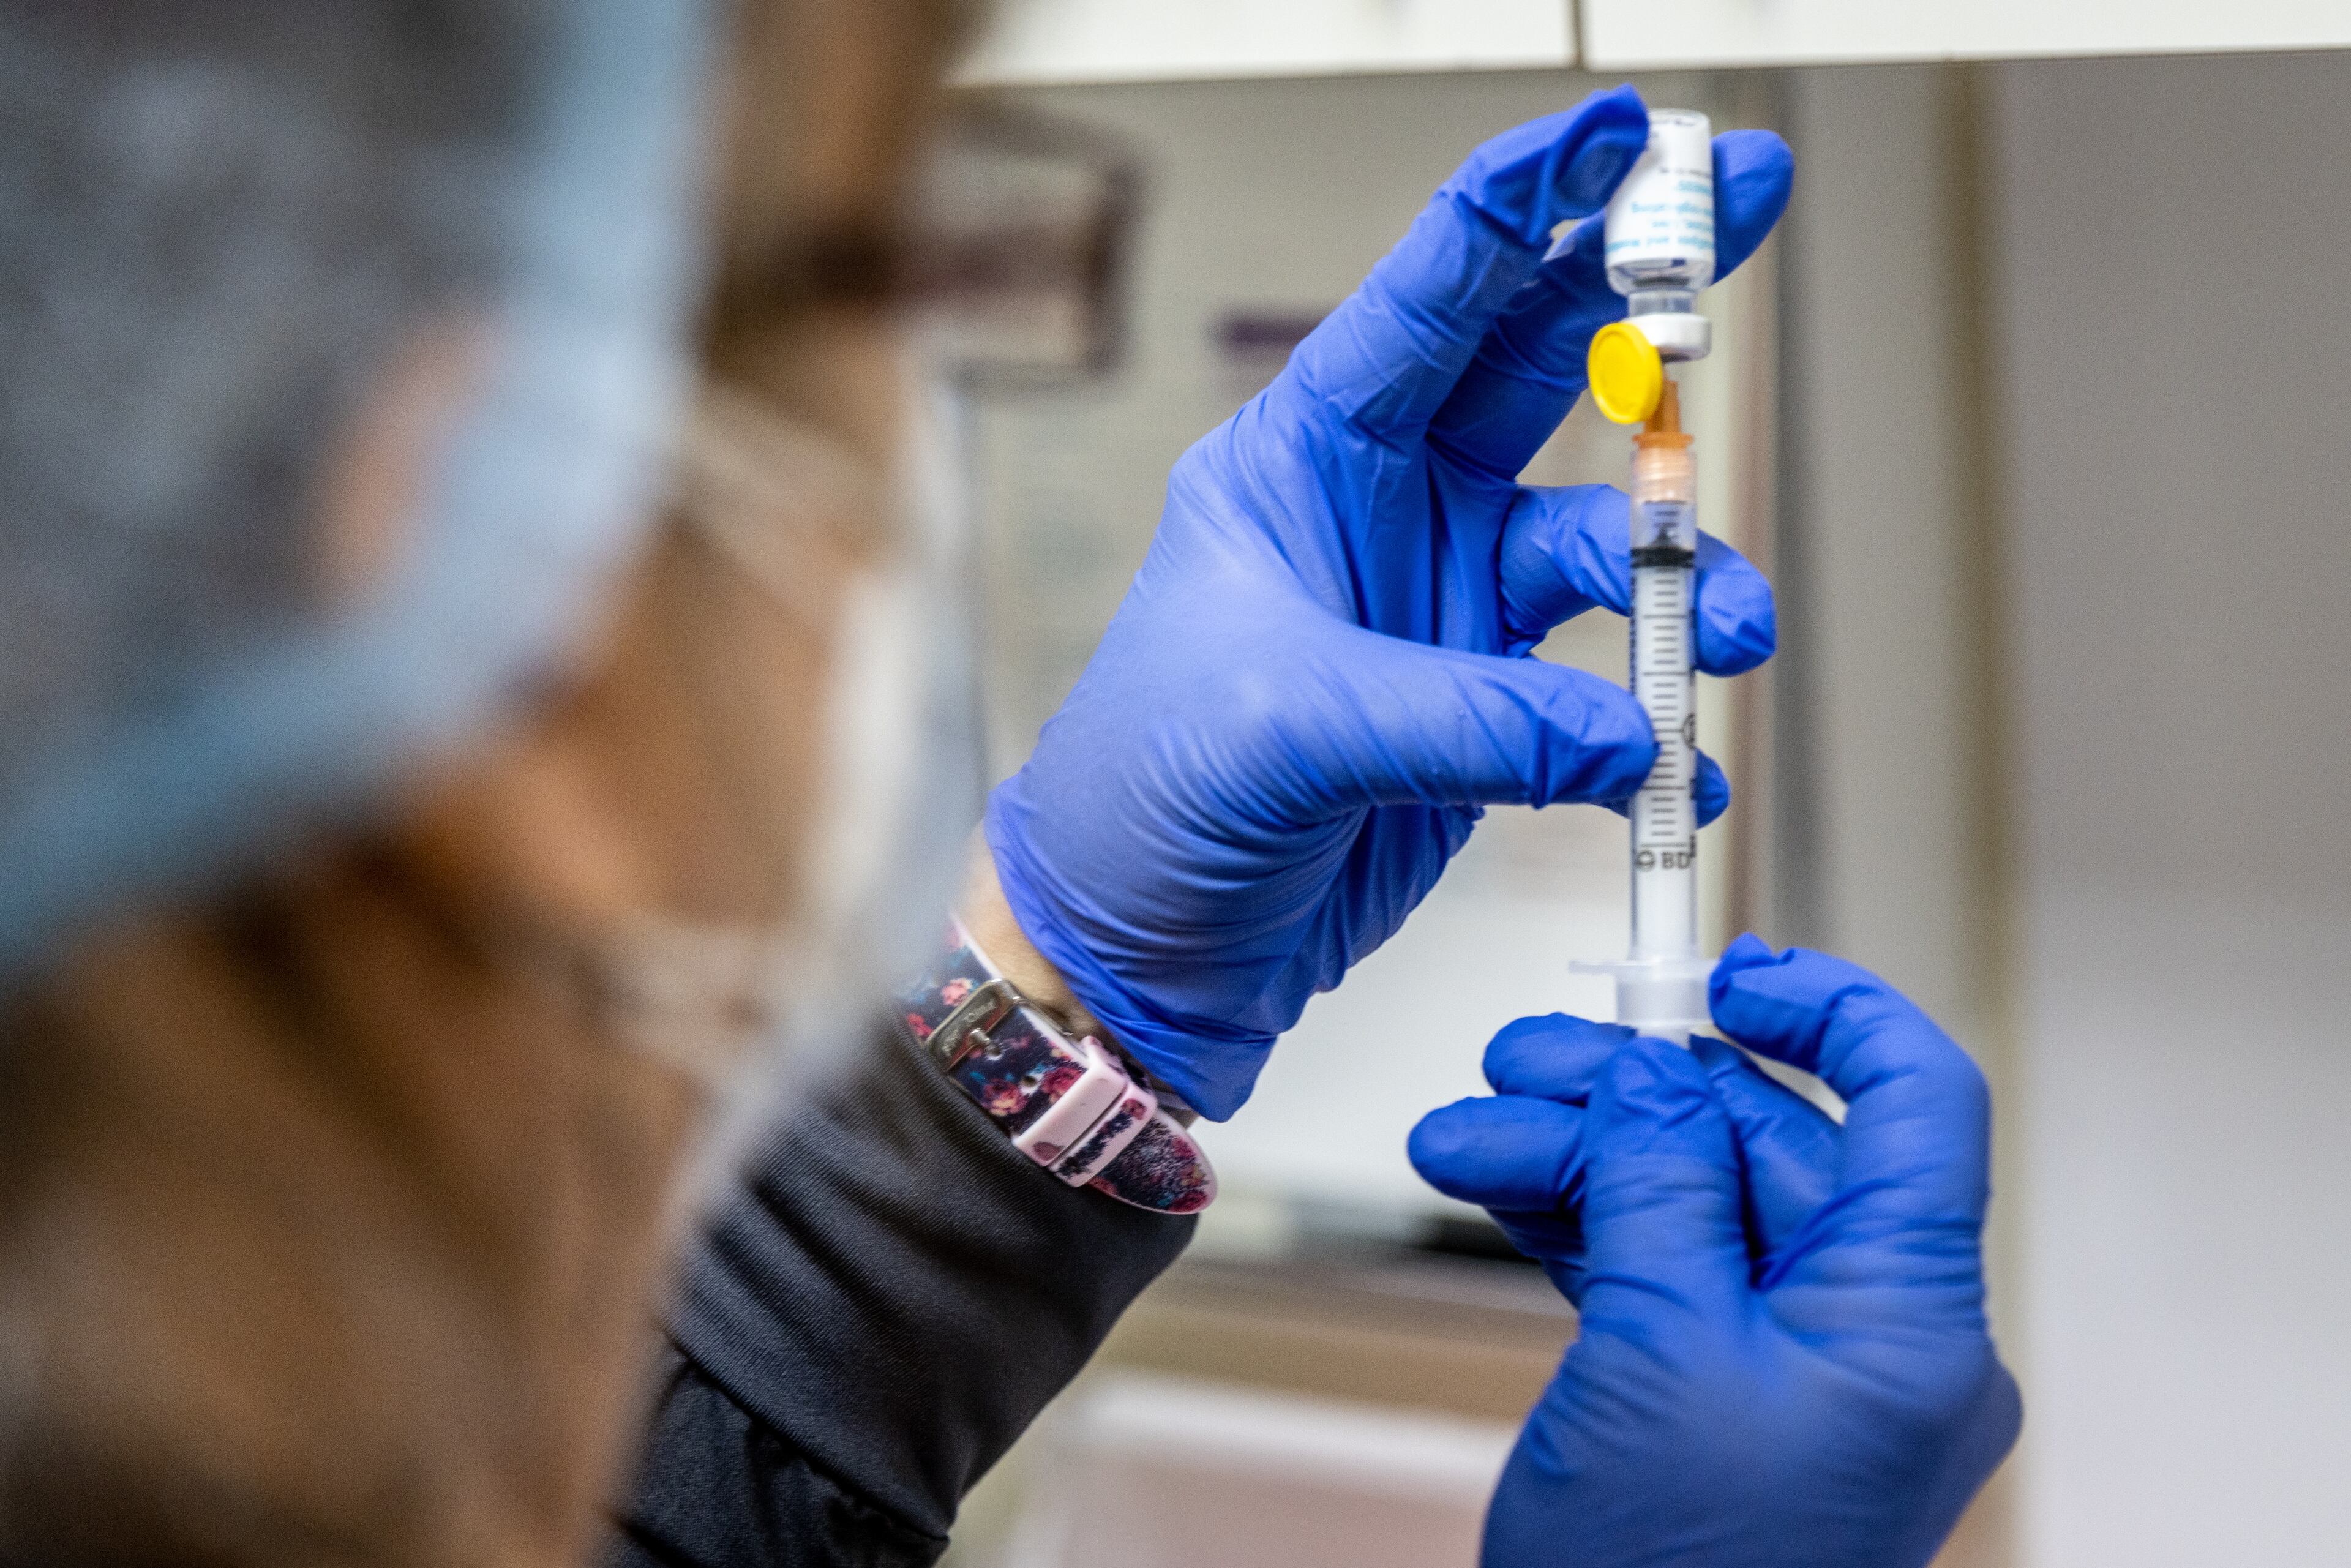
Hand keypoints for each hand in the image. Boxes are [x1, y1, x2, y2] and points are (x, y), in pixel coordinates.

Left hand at [982, 88, 1792, 1117]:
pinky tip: (1666, 765)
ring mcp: (1439, 607)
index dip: (1530, 199)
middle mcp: (1383, 510)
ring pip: (1601, 540)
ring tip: (1722, 631)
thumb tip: (1619, 733)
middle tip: (1746, 205)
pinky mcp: (1480, 712)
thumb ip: (1465, 720)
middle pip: (1542, 361)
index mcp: (1304, 457)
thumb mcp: (1283, 730)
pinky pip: (1601, 686)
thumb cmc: (1139, 802)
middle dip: (1648, 287)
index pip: (1432, 291)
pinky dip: (1648, 725)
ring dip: (1681, 575)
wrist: (1135, 949)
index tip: (1628, 132)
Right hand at [1409, 937, 2022, 1567]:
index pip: (1916, 1106)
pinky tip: (1500, 1189)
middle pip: (1765, 1148)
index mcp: (1905, 1320)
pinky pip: (1664, 1269)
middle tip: (1515, 1064)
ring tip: (1462, 1141)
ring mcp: (1795, 1368)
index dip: (1831, 1012)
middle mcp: (1869, 1334)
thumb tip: (1663, 1069)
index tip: (1728, 967)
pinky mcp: (1723, 1395)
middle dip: (1631, 1095)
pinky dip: (1582, 1221)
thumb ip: (1664, 1185)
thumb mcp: (1659, 1349)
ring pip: (1694, 1203)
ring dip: (1578, 1157)